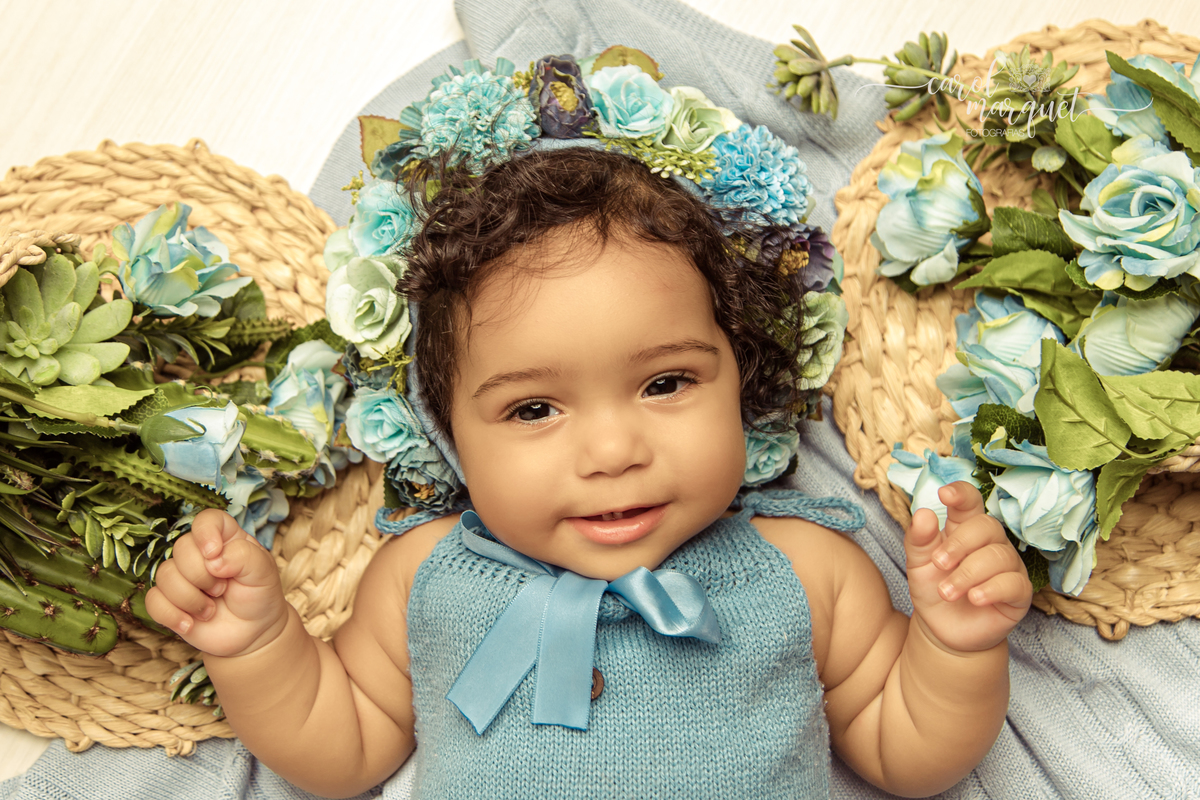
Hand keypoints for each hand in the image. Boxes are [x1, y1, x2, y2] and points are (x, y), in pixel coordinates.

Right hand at [146, 508, 289, 657]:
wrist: (252, 632)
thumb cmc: (259, 595)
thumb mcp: (264, 572)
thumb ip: (244, 556)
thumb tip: (214, 560)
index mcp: (225, 538)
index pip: (206, 520)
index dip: (205, 533)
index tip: (214, 554)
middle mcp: (199, 554)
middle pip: (181, 548)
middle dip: (202, 576)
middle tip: (222, 590)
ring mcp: (181, 577)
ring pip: (164, 575)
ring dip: (190, 599)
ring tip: (210, 610)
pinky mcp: (168, 601)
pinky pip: (153, 601)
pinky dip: (171, 615)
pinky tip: (190, 624)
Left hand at [905, 482, 1031, 652]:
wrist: (943, 629)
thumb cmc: (934, 589)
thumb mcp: (918, 564)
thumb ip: (919, 539)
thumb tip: (923, 513)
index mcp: (964, 529)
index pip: (971, 502)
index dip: (962, 494)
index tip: (945, 494)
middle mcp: (990, 543)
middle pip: (987, 526)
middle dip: (960, 544)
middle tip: (939, 564)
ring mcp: (1007, 566)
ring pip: (998, 556)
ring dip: (968, 574)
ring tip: (947, 592)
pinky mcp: (1019, 592)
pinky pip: (1013, 583)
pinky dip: (991, 589)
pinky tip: (974, 598)